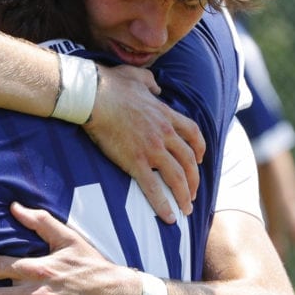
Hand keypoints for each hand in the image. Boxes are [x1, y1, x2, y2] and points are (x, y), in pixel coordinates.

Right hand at [84, 64, 204, 222]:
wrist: (94, 96)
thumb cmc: (112, 84)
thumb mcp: (138, 77)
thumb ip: (151, 83)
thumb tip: (156, 87)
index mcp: (166, 115)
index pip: (193, 134)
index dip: (200, 149)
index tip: (199, 159)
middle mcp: (164, 134)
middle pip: (189, 161)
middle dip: (194, 179)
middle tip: (192, 192)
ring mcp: (151, 149)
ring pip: (177, 177)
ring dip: (184, 195)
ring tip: (185, 209)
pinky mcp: (135, 162)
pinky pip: (154, 188)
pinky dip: (163, 204)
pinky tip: (168, 217)